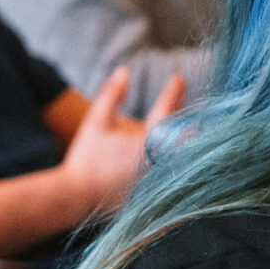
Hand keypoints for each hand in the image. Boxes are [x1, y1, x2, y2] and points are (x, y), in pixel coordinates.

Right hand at [58, 69, 186, 215]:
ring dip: (190, 136)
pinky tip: (183, 151)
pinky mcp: (160, 192)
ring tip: (192, 123)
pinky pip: (180, 173)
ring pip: (186, 153)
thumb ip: (111, 95)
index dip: (174, 92)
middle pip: (186, 133)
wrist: (77, 197)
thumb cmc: (86, 158)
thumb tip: (124, 71)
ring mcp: (162, 178)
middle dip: (188, 115)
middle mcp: (160, 160)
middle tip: (192, 101)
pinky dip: (183, 158)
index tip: (179, 79)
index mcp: (147, 140)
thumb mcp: (95, 121)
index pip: (167, 110)